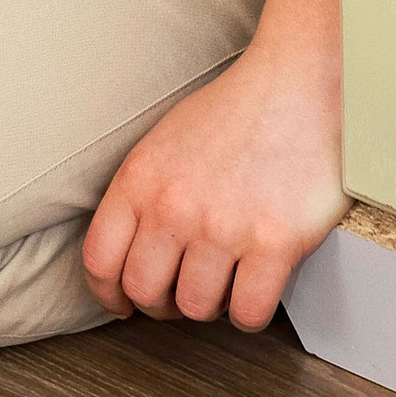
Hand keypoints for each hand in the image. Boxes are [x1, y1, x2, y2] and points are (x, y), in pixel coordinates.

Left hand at [83, 41, 347, 333]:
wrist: (295, 83)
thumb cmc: (232, 113)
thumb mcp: (161, 144)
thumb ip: (141, 196)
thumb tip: (128, 254)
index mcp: (139, 180)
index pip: (100, 260)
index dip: (110, 293)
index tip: (124, 303)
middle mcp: (174, 206)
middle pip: (145, 291)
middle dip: (161, 304)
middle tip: (182, 293)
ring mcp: (224, 227)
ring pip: (197, 308)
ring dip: (210, 306)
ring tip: (224, 283)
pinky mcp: (275, 244)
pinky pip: (249, 313)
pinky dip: (250, 313)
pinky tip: (255, 288)